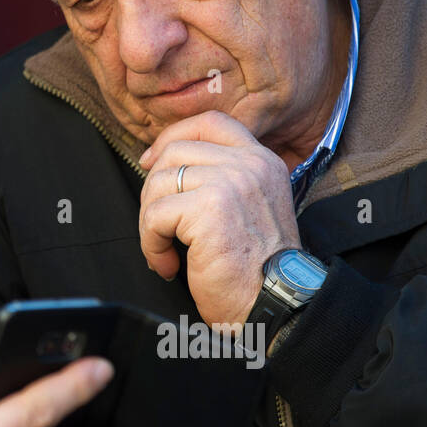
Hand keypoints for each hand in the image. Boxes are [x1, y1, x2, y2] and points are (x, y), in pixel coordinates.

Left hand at [137, 110, 301, 325]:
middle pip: (176, 152)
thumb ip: (222, 179)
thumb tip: (164, 164)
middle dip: (154, 190)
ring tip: (164, 248)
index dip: (172, 137)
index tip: (151, 163)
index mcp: (261, 161)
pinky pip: (155, 215)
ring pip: (160, 183)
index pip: (210, 122)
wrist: (276, 303)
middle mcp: (249, 165)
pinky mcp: (208, 209)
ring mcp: (230, 183)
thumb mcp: (248, 207)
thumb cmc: (256, 267)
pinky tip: (168, 264)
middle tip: (158, 225)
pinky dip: (151, 243)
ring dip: (149, 221)